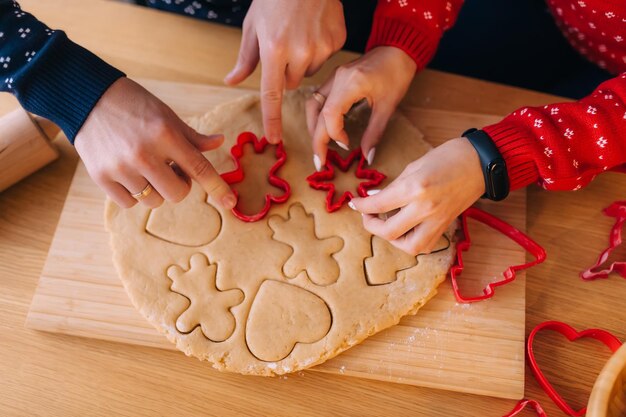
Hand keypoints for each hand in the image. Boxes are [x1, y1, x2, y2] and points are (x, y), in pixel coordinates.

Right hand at [75, 77, 235, 209]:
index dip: (218, 188)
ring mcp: (120, 167)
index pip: (199, 168)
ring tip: (147, 168)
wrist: (86, 96)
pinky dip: (134, 194)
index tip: (230, 202)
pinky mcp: (101, 177)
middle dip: (180, 186)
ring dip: (156, 190)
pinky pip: (129, 203)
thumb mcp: (166, 115)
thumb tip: (219, 143)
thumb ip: (192, 137)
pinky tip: (129, 173)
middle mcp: (143, 154)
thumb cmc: (134, 104)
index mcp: (165, 135)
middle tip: (171, 169)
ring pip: (153, 201)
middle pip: (177, 194)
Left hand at [224, 0, 345, 143]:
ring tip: (300, 34)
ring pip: (309, 73)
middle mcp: (299, 52)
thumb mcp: (253, 25)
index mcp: (274, 49)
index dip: (272, 119)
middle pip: (291, 83)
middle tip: (284, 46)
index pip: (272, 94)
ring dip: (303, 62)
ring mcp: (322, 47)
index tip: (273, 139)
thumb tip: (231, 81)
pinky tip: (315, 29)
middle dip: (285, 72)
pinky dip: (319, 49)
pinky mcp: (337, 41)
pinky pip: (326, 59)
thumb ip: (245, 58)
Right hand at [306, 46, 415, 170]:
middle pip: (316, 113)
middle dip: (317, 140)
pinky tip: (325, 129)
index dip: (334, 135)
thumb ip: (375, 133)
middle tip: (320, 162)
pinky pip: (318, 99)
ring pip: (312, 105)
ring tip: (320, 147)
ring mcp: (333, 77)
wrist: (398, 49)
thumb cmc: (397, 74)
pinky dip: (317, 116)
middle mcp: (337, 79)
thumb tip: (366, 157)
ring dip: (313, 128)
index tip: (346, 146)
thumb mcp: (388, 106)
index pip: (330, 115)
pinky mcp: (334, 78)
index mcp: (351, 83)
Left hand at [349, 138, 484, 254]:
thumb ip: (394, 186)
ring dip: (393, 240)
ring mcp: (436, 220)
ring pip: (408, 246)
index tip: (354, 203)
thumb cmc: (448, 157)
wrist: (481, 162)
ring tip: (387, 226)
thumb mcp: (414, 166)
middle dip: (371, 225)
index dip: (361, 206)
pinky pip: (425, 244)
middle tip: (367, 216)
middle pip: (388, 231)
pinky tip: (406, 229)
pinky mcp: (446, 226)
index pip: (378, 205)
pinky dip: (411, 241)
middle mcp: (424, 208)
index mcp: (414, 188)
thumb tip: (375, 199)